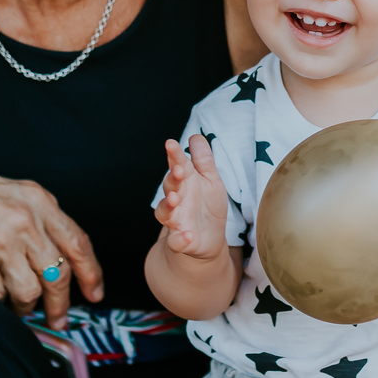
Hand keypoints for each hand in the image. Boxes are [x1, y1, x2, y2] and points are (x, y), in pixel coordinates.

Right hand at [0, 150, 102, 321]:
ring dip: (24, 305)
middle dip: (59, 305)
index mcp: (39, 201)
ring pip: (28, 292)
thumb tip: (64, 266)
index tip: (95, 295)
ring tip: (15, 302)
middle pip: (57, 276)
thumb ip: (42, 223)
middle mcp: (24, 221)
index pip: (78, 244)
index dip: (91, 274)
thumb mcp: (14, 195)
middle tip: (58, 319)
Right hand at [153, 134, 229, 259]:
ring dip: (168, 206)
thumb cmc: (208, 206)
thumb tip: (196, 136)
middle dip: (173, 178)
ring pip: (166, 212)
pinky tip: (186, 235)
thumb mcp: (211, 180)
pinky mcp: (181, 241)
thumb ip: (203, 160)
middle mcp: (177, 200)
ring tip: (174, 199)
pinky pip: (176, 241)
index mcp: (185, 183)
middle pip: (170, 186)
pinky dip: (179, 239)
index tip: (171, 143)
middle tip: (179, 171)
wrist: (210, 238)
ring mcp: (177, 220)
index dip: (174, 155)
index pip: (177, 165)